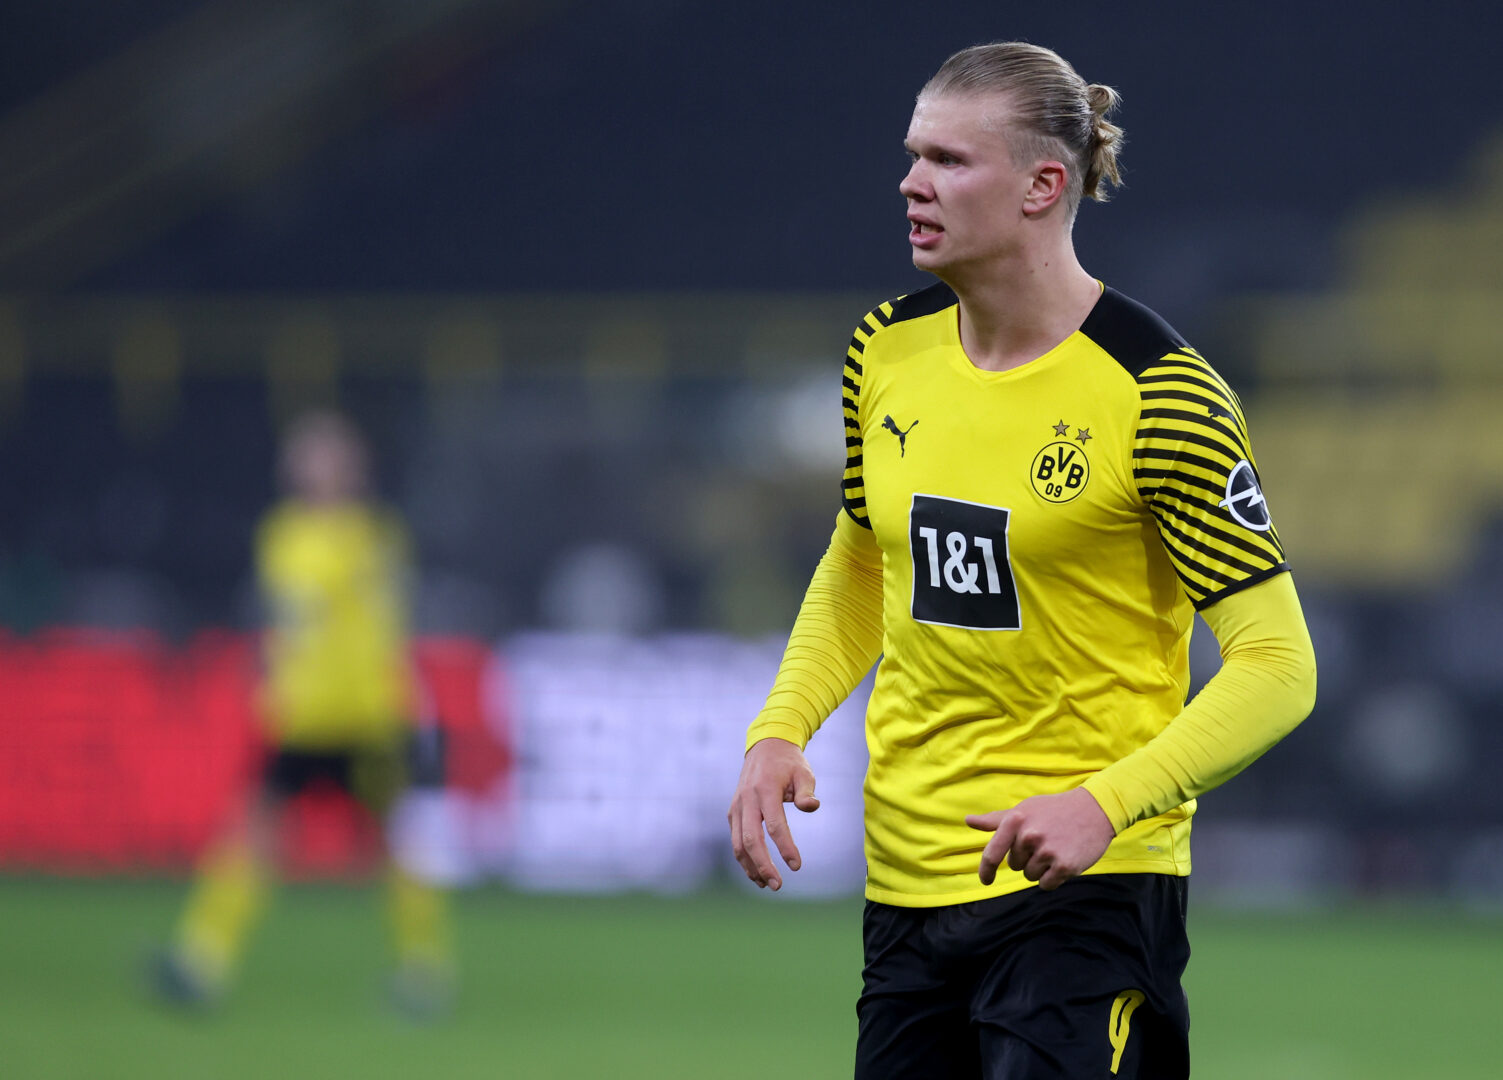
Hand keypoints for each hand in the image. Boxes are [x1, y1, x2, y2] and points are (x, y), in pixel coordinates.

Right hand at [727, 737, 819, 890]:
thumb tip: (812, 806)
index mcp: (765, 789)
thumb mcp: (804, 772)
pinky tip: (756, 873)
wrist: (765, 747)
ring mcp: (737, 806)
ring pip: (738, 843)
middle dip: (763, 865)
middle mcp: (747, 799)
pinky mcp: (733, 812)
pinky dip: (744, 858)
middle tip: (777, 885)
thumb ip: (807, 791)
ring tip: (766, 885)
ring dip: (750, 867)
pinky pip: (735, 839)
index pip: (775, 824)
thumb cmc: (789, 764)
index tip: (797, 866)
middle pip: (750, 839)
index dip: (785, 847)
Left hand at [965, 788, 1114, 891]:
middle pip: (1016, 866)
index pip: (992, 853)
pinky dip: (1053, 878)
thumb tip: (968, 820)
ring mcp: (1047, 851)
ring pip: (1031, 876)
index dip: (986, 870)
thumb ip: (996, 820)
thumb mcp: (1025, 809)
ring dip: (1041, 868)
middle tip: (1045, 842)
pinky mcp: (1065, 866)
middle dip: (1027, 859)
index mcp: (1016, 821)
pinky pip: (1046, 885)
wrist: (1095, 810)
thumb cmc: (1055, 810)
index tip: (986, 881)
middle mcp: (1029, 836)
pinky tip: (1064, 860)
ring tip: (1056, 848)